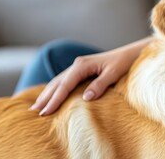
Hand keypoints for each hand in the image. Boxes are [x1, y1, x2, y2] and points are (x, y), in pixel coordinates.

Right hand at [29, 37, 152, 115]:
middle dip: (45, 98)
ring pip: (57, 81)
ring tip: (36, 107)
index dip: (54, 100)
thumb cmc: (124, 62)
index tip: (46, 112)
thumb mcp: (114, 74)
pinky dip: (54, 89)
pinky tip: (49, 96)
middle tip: (34, 113)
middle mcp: (77, 64)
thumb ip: (100, 85)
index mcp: (82, 65)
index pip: (64, 85)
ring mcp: (78, 66)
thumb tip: (85, 98)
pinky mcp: (81, 69)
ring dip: (46, 94)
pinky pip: (64, 80)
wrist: (131, 52)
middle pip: (56, 83)